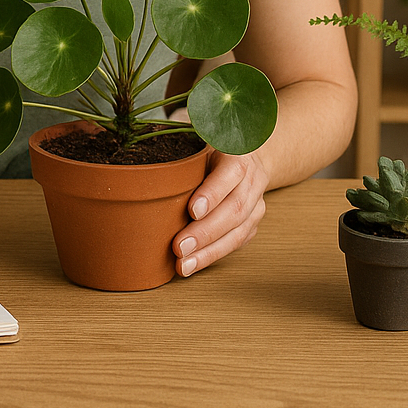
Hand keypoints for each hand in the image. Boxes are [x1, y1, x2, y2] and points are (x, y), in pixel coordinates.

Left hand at [171, 150, 269, 276]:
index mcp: (238, 155)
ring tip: (184, 265)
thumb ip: (185, 153)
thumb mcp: (201, 143)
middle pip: (234, 209)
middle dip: (205, 232)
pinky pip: (236, 243)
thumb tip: (151, 168)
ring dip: (208, 252)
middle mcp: (252, 181)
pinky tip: (194, 264)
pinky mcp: (253, 223)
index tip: (192, 211)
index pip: (231, 173)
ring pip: (237, 232)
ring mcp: (256, 204)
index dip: (213, 193)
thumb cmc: (213, 150)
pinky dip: (213, 255)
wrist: (248, 157)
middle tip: (179, 247)